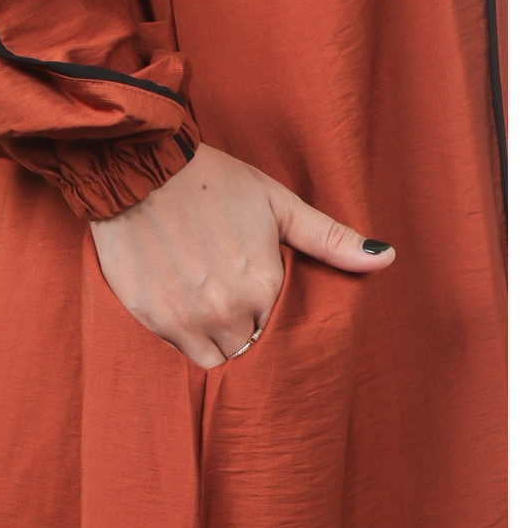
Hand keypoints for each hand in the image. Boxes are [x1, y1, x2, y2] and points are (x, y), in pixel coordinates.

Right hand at [88, 142, 395, 368]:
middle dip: (245, 328)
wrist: (141, 170)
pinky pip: (183, 351)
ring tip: (207, 302)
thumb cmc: (212, 182)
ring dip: (217, 338)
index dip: (271, 312)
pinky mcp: (154, 319)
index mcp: (264, 285)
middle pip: (249, 347)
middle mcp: (228, 310)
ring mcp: (187, 319)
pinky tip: (183, 303)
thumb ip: (330, 238)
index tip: (257, 293)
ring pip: (217, 358)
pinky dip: (187, 336)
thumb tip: (386, 257)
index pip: (281, 328)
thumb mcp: (277, 203)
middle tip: (231, 297)